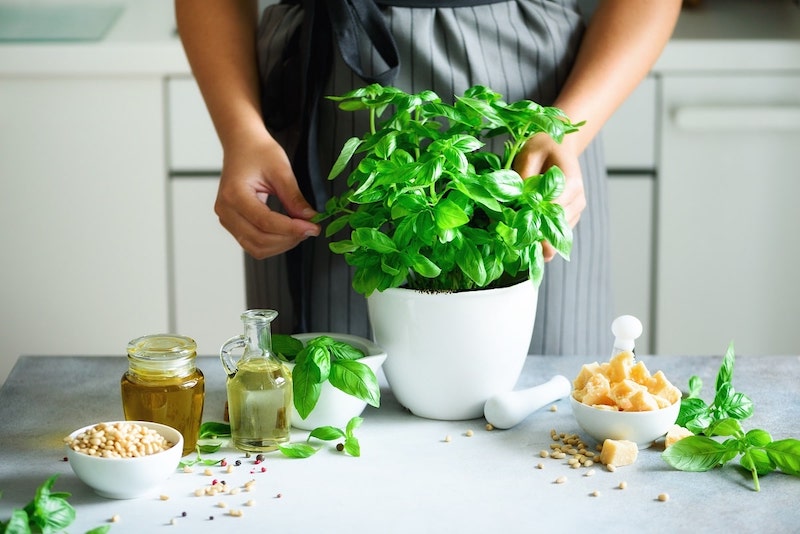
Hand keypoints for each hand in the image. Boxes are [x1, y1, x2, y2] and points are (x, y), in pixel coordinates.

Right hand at [214, 133, 319, 258]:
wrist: (242, 145)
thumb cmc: (258, 151)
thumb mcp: (281, 170)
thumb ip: (294, 197)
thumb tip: (309, 219)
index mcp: (234, 194)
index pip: (265, 222)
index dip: (292, 229)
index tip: (313, 227)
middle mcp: (226, 210)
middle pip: (260, 239)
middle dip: (289, 238)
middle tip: (310, 229)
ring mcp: (227, 219)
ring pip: (256, 247)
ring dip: (282, 245)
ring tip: (300, 230)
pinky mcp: (233, 224)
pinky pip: (253, 244)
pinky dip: (273, 243)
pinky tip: (288, 233)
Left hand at [514, 133, 585, 261]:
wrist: (559, 145)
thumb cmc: (544, 147)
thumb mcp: (530, 153)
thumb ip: (525, 176)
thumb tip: (516, 199)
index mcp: (571, 184)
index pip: (551, 210)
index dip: (531, 219)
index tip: (511, 226)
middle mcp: (577, 200)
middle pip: (554, 226)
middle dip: (532, 234)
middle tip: (510, 242)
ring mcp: (576, 211)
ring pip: (556, 234)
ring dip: (536, 239)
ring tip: (514, 243)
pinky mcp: (570, 217)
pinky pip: (556, 234)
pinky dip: (541, 238)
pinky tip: (524, 242)